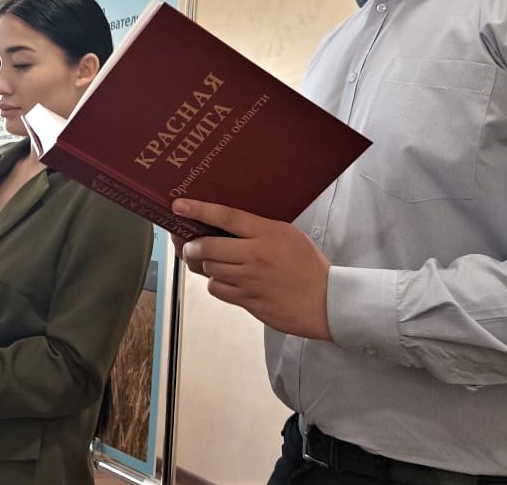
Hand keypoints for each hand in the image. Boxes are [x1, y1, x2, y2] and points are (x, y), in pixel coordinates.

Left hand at [172, 198, 332, 341]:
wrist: (327, 301)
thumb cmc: (308, 265)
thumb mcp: (287, 234)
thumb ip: (258, 228)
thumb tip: (226, 223)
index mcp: (267, 233)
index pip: (226, 216)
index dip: (198, 210)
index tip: (179, 206)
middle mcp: (255, 256)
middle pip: (208, 246)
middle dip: (191, 245)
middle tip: (188, 244)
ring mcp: (251, 280)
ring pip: (209, 269)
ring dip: (204, 264)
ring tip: (207, 260)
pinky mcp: (249, 302)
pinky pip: (218, 290)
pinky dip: (215, 284)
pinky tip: (224, 279)